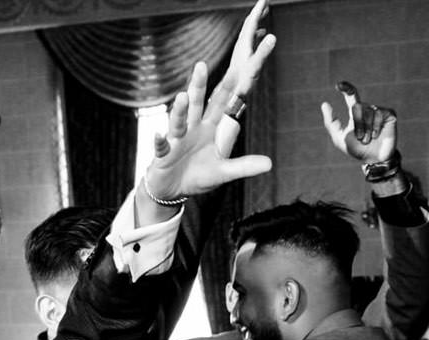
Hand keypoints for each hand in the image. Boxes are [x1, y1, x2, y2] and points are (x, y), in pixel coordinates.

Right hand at [142, 2, 275, 208]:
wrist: (170, 188)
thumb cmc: (198, 175)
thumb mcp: (223, 172)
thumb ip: (244, 166)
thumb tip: (270, 163)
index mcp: (214, 126)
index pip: (231, 100)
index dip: (243, 82)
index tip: (253, 64)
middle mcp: (197, 126)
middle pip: (203, 101)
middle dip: (203, 83)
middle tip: (202, 63)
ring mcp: (179, 138)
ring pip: (181, 119)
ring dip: (182, 108)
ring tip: (183, 96)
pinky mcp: (164, 153)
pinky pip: (162, 146)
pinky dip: (160, 141)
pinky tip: (158, 136)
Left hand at [322, 81, 398, 167]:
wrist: (374, 160)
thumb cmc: (357, 150)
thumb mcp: (340, 138)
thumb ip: (331, 123)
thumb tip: (324, 104)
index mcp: (356, 112)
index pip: (351, 95)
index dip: (346, 88)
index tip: (338, 85)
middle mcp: (368, 108)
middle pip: (357, 107)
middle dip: (357, 125)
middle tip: (361, 138)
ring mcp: (379, 111)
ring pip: (368, 111)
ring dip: (366, 129)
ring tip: (369, 139)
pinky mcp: (390, 115)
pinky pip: (379, 114)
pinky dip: (375, 127)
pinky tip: (377, 135)